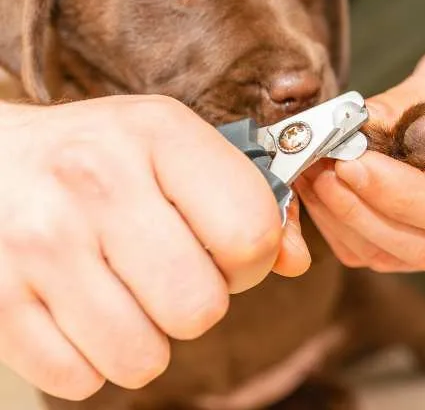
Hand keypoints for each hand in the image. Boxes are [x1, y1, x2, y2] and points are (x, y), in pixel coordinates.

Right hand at [0, 95, 308, 400]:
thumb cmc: (102, 155)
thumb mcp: (175, 146)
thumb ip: (248, 198)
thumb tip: (294, 261)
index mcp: (159, 133)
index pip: (251, 232)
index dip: (252, 258)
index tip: (228, 251)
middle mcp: (97, 182)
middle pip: (201, 306)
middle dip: (200, 303)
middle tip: (174, 275)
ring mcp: (40, 242)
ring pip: (143, 357)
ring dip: (147, 340)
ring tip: (129, 294)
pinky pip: (79, 380)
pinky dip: (92, 360)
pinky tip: (83, 310)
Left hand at [295, 42, 424, 272]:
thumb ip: (413, 99)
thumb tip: (353, 127)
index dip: (408, 197)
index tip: (354, 165)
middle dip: (368, 212)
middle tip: (323, 170)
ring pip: (404, 259)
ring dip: (349, 221)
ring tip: (314, 174)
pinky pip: (388, 255)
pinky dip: (348, 227)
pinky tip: (323, 190)